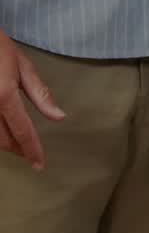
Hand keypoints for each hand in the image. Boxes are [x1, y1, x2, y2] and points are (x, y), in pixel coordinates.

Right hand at [0, 30, 65, 169]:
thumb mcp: (23, 67)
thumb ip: (40, 94)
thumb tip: (59, 117)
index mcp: (4, 95)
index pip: (23, 130)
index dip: (32, 150)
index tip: (40, 165)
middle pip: (2, 139)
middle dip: (18, 149)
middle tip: (31, 154)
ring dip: (4, 144)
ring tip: (18, 146)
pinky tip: (3, 132)